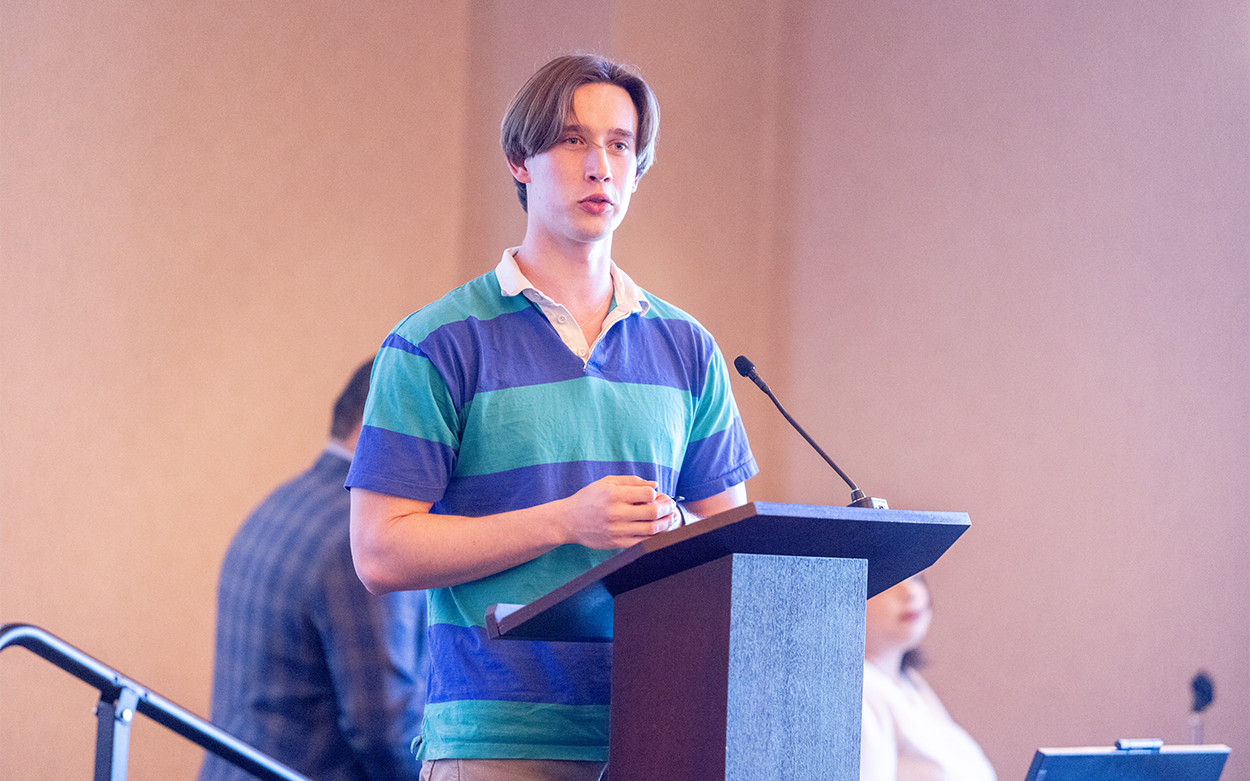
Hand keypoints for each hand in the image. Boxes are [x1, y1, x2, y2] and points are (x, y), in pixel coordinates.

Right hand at [562, 475, 680, 548]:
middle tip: (671, 505)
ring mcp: (617, 530)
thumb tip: (654, 484)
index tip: (657, 494)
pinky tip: (659, 529)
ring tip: (671, 517)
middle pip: (653, 512)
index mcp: (614, 495)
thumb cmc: (588, 499)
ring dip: (666, 523)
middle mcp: (616, 513)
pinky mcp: (617, 543)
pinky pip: (643, 541)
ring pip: (652, 529)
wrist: (569, 521)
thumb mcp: (606, 482)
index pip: (647, 494)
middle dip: (668, 507)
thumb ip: (631, 481)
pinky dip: (656, 536)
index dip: (656, 493)